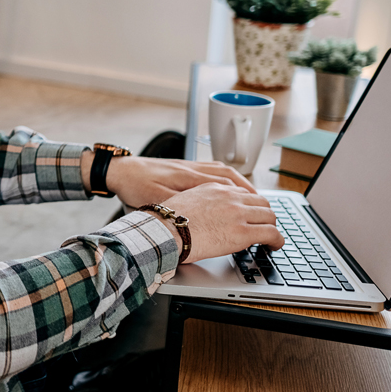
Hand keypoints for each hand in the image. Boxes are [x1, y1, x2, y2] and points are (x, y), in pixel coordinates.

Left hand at [100, 155, 256, 207]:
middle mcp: (196, 171)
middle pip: (235, 181)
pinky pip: (218, 170)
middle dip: (254, 197)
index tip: (264, 219)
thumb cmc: (136, 187)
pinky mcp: (188, 167)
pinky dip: (232, 179)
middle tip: (268, 213)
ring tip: (258, 202)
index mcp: (191, 180)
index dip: (249, 205)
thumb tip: (202, 224)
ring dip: (245, 187)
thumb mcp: (158, 202)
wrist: (121, 170)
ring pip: (228, 174)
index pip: (230, 188)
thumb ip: (180, 210)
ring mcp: (193, 167)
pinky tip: (235, 188)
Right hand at [158, 183, 282, 262]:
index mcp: (215, 188)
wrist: (165, 231)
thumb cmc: (167, 222)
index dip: (250, 206)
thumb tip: (204, 215)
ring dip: (272, 227)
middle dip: (264, 215)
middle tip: (264, 226)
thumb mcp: (184, 200)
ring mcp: (238, 213)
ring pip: (270, 216)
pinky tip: (274, 246)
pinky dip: (277, 240)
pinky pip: (271, 233)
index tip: (250, 215)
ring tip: (270, 238)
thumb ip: (201, 202)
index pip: (243, 193)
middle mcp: (230, 197)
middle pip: (261, 202)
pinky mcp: (243, 233)